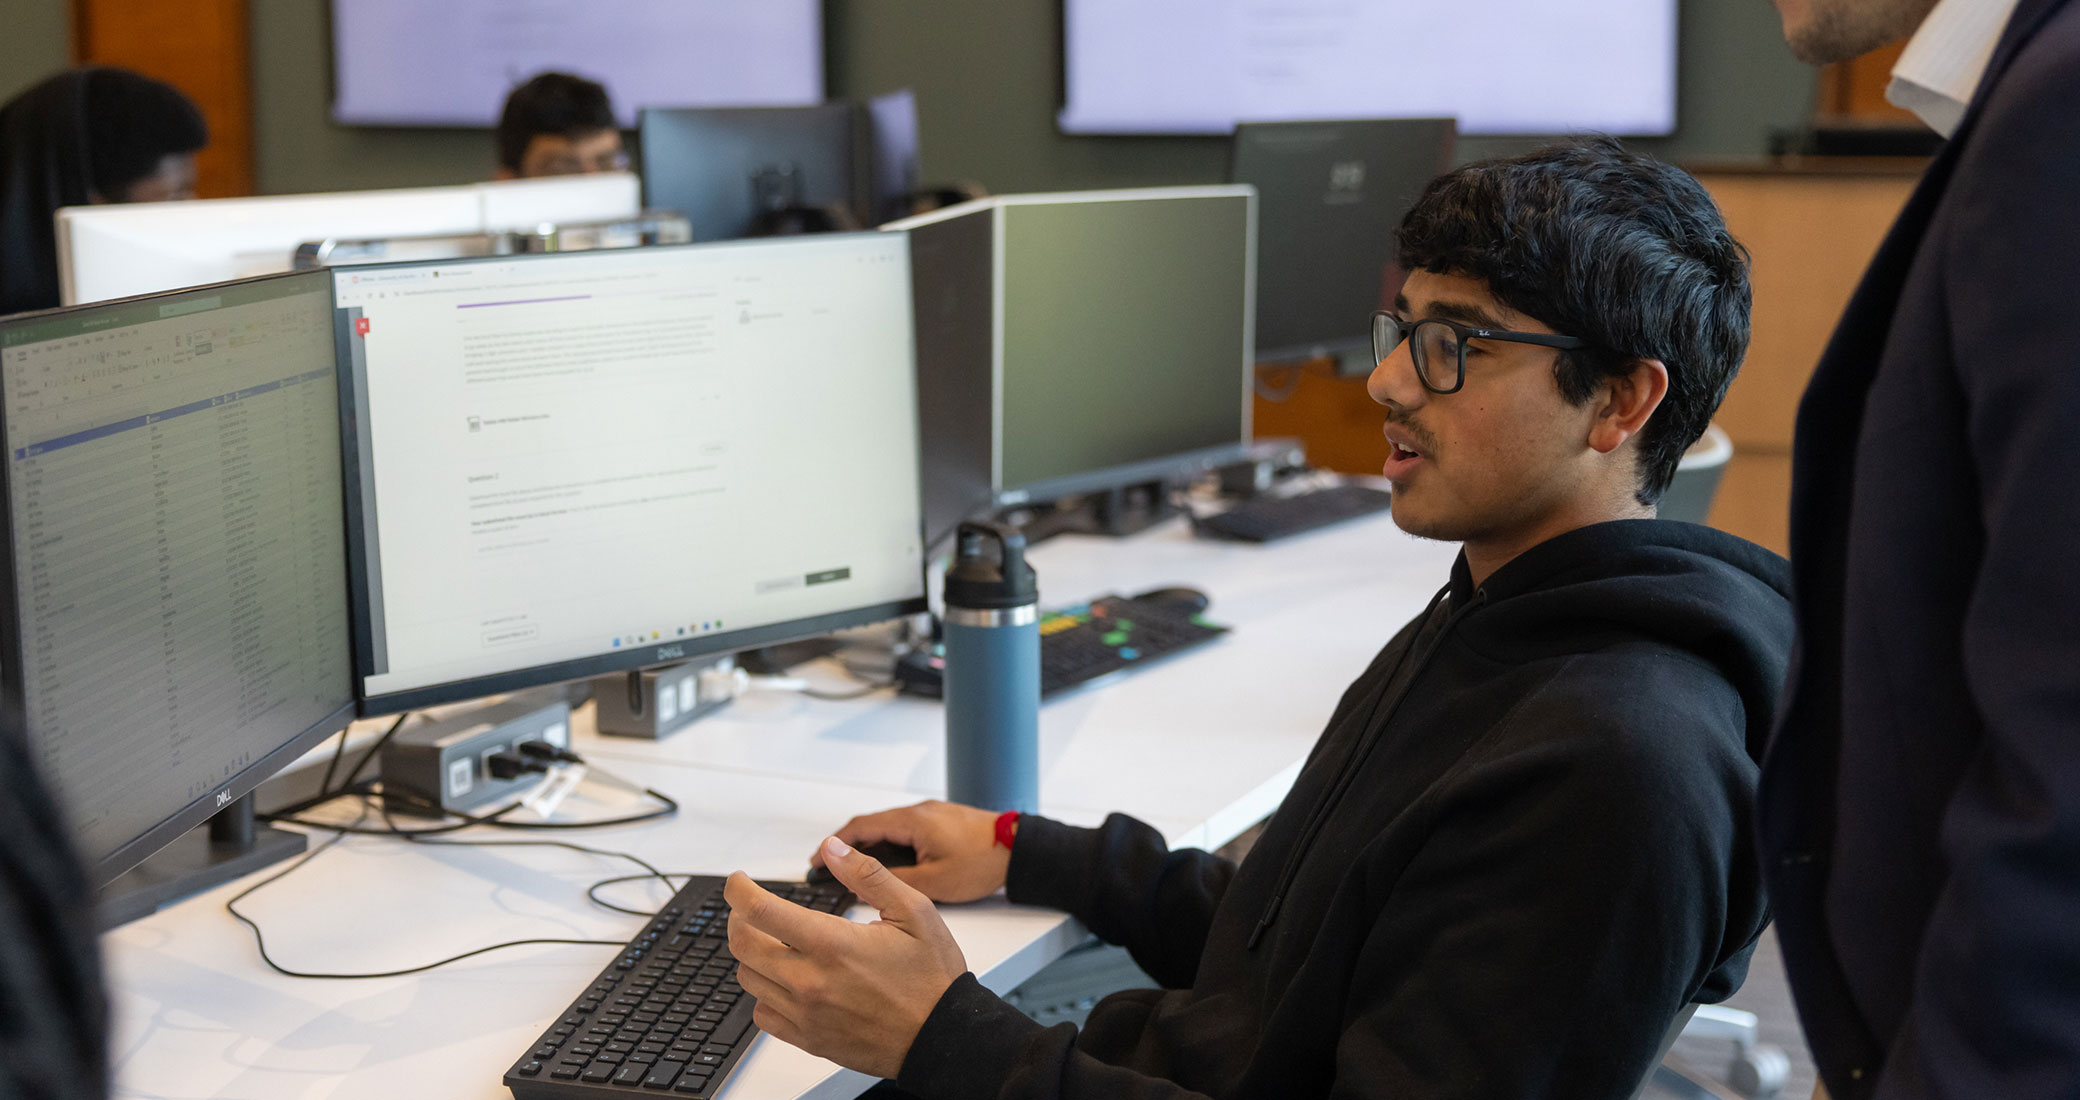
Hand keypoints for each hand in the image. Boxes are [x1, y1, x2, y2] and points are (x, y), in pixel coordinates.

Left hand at [726, 837, 967, 1079]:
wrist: (943, 1037)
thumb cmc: (932, 977)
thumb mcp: (914, 911)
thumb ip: (868, 875)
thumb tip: (832, 848)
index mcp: (832, 944)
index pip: (759, 911)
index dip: (738, 890)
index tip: (739, 882)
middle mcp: (810, 981)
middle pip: (742, 945)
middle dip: (739, 918)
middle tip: (750, 908)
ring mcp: (806, 1014)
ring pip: (749, 978)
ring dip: (752, 954)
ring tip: (773, 941)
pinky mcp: (808, 1039)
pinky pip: (762, 1015)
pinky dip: (765, 993)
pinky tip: (785, 981)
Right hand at [813, 800, 1009, 902]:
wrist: (1019, 848)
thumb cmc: (983, 862)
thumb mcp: (934, 882)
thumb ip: (894, 882)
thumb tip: (862, 887)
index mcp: (911, 821)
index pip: (860, 828)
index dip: (833, 845)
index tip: (815, 861)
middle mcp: (918, 812)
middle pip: (871, 826)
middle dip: (846, 848)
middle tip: (827, 870)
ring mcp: (930, 815)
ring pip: (888, 829)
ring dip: (868, 847)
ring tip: (852, 873)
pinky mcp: (941, 822)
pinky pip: (905, 831)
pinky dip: (888, 846)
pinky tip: (887, 867)